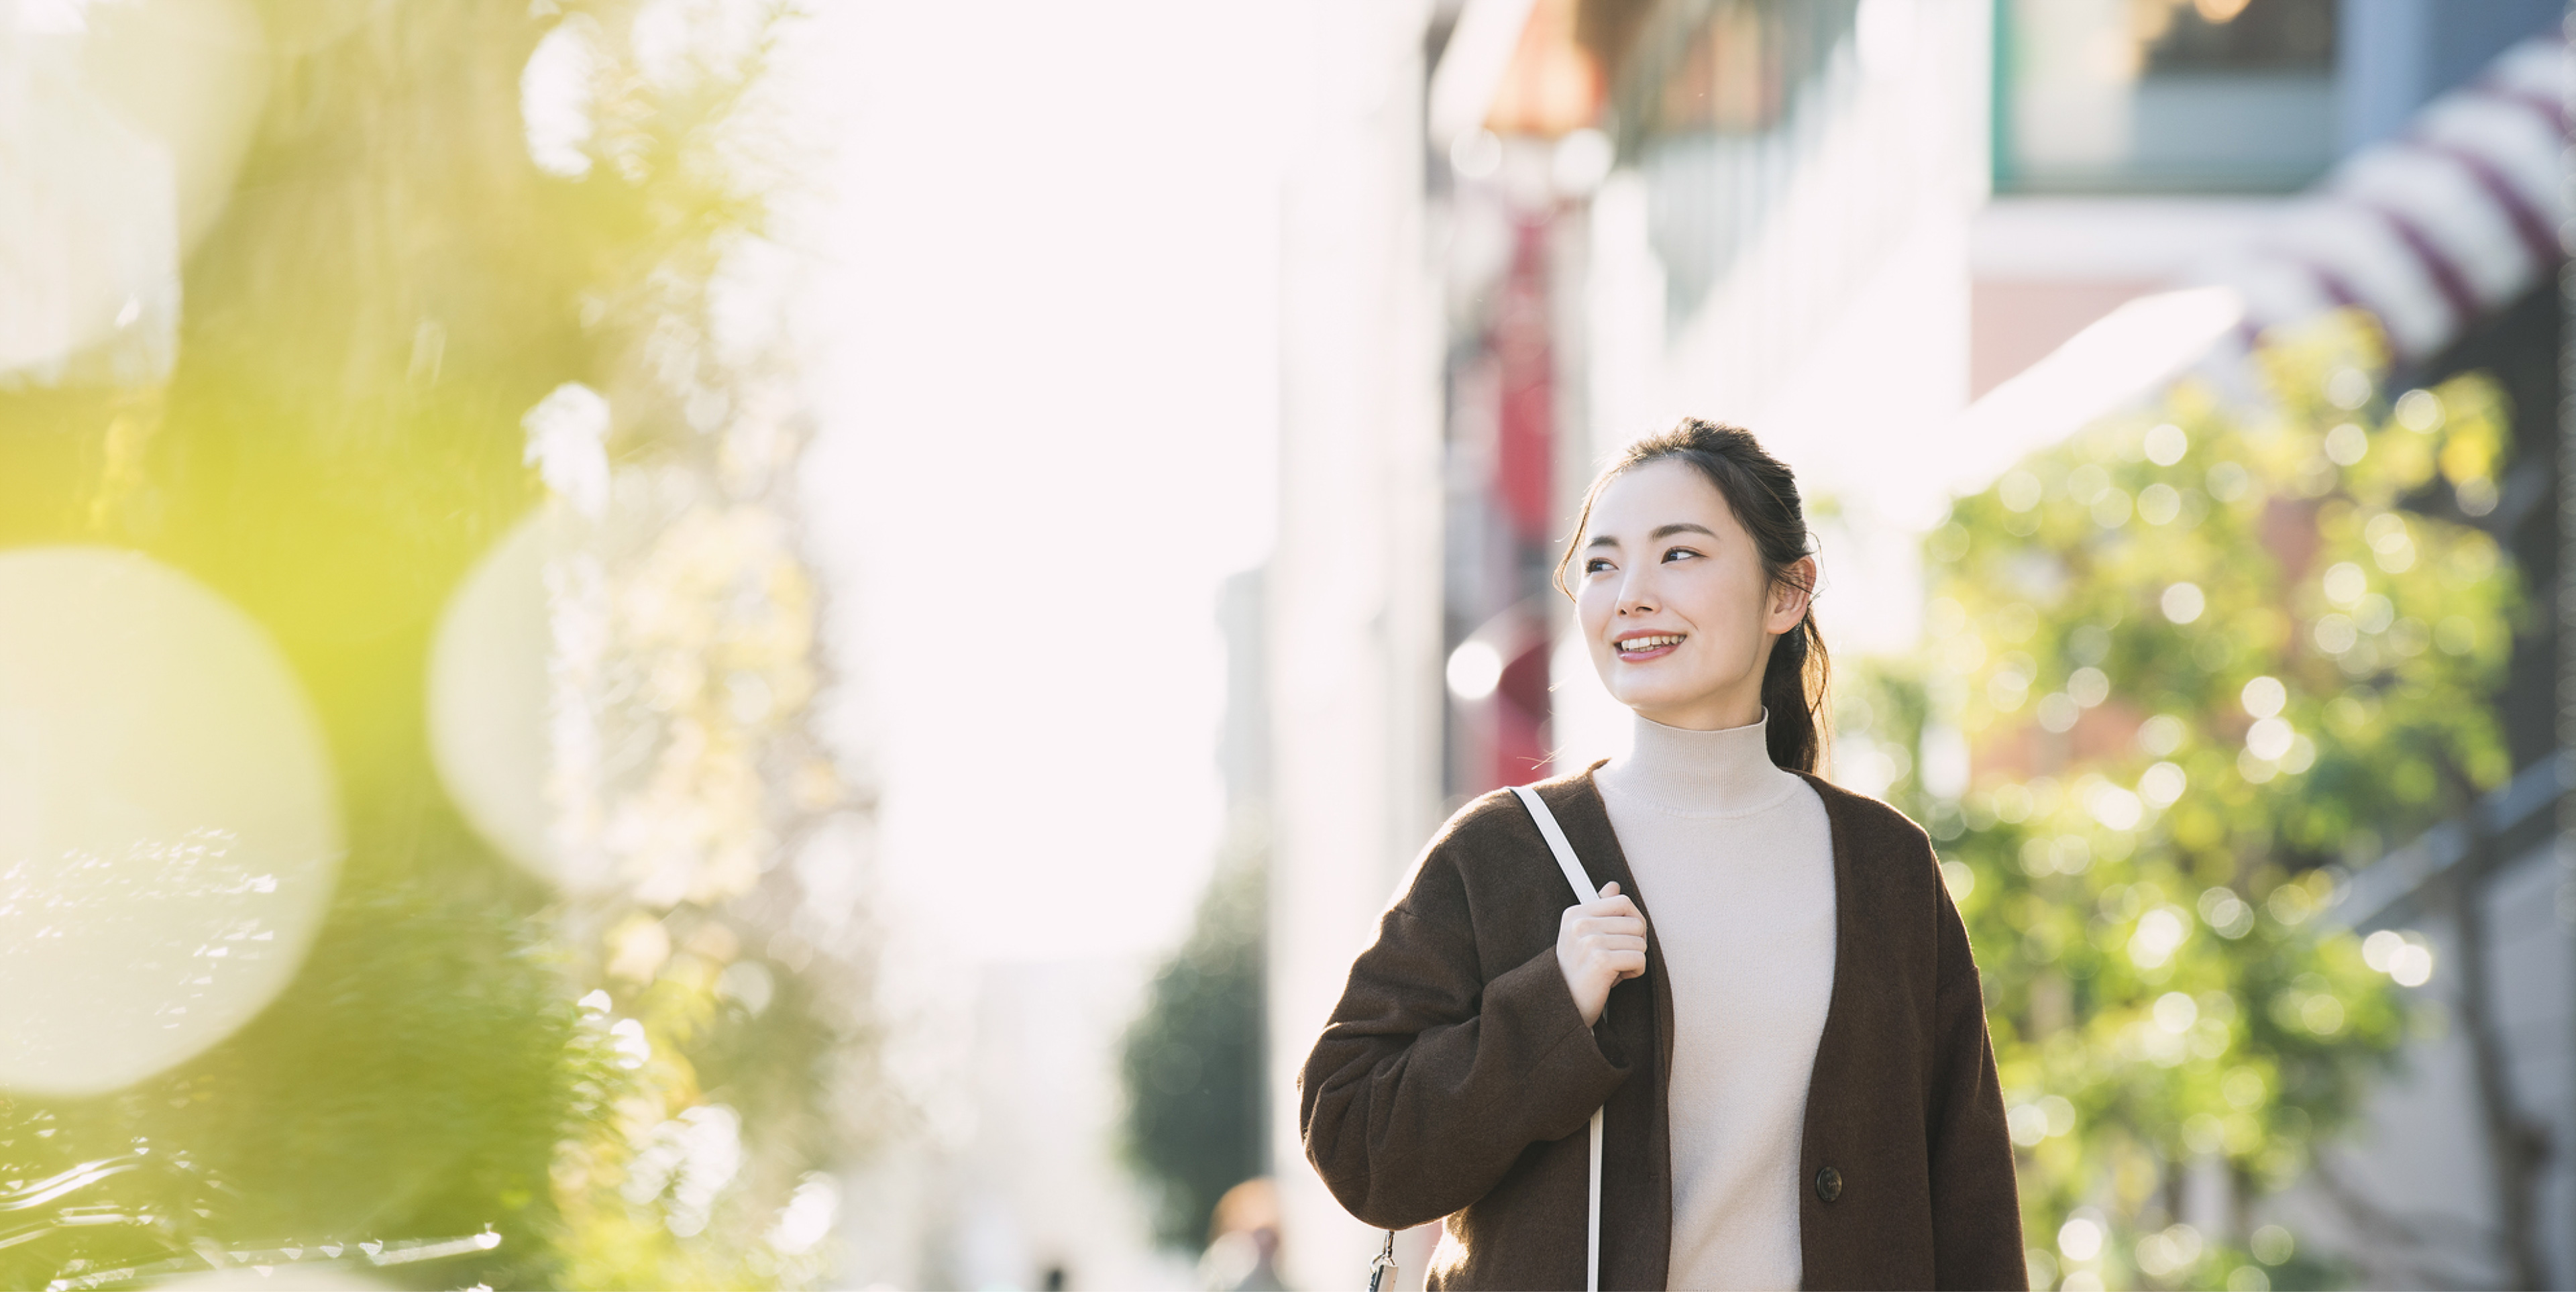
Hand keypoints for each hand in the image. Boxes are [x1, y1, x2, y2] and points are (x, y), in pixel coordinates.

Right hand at [1555, 881, 1645, 1026]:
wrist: (1562, 1008)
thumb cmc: (1578, 973)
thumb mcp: (1583, 937)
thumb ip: (1599, 910)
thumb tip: (1613, 886)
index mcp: (1574, 914)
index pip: (1622, 902)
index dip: (1632, 921)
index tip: (1623, 938)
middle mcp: (1580, 924)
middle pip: (1635, 922)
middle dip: (1635, 942)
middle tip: (1618, 957)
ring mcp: (1589, 942)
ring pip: (1640, 942)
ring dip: (1634, 959)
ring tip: (1614, 969)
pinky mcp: (1600, 961)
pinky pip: (1639, 959)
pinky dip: (1635, 972)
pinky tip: (1617, 979)